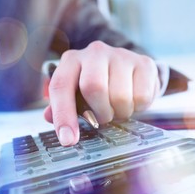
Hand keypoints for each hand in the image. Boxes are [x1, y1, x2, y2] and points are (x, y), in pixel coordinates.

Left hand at [44, 41, 159, 145]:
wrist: (131, 68)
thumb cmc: (99, 84)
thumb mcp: (77, 93)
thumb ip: (62, 105)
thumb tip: (49, 118)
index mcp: (72, 60)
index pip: (61, 87)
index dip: (64, 116)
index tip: (68, 140)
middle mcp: (95, 52)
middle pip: (94, 88)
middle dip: (100, 113)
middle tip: (104, 117)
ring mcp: (122, 55)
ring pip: (120, 96)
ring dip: (120, 112)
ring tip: (119, 108)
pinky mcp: (145, 63)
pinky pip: (142, 97)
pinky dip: (138, 108)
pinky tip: (133, 100)